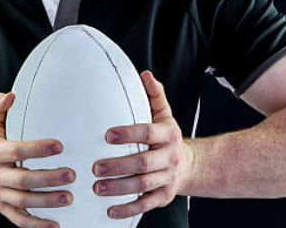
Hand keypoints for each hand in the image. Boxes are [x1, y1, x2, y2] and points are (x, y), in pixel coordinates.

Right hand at [0, 92, 75, 227]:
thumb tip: (11, 95)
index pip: (16, 151)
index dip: (38, 149)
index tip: (59, 146)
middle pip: (23, 180)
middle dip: (48, 179)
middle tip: (72, 174)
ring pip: (23, 202)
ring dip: (47, 202)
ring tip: (69, 197)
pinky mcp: (2, 208)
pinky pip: (19, 220)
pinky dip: (37, 225)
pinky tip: (56, 224)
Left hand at [91, 70, 194, 218]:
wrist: (191, 164)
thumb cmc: (166, 135)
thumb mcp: (164, 114)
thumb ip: (154, 95)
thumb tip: (145, 74)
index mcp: (167, 134)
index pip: (147, 132)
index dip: (128, 133)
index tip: (107, 135)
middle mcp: (170, 157)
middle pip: (144, 163)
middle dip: (119, 166)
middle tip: (95, 167)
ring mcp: (168, 179)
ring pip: (143, 186)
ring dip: (119, 189)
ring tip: (97, 188)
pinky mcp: (165, 196)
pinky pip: (146, 204)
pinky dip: (128, 209)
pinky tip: (110, 210)